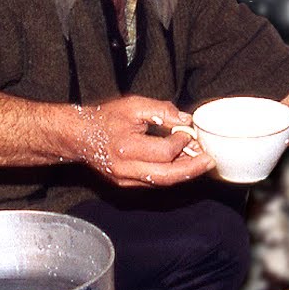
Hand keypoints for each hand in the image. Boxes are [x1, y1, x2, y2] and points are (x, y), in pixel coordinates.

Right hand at [71, 96, 214, 186]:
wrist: (78, 136)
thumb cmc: (105, 118)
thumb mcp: (133, 105)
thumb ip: (161, 111)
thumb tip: (185, 119)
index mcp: (126, 147)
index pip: (164, 152)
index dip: (181, 143)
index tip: (187, 132)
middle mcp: (125, 169)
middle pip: (167, 176)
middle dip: (192, 169)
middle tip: (210, 161)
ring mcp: (125, 180)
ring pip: (162, 182)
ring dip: (184, 173)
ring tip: (201, 162)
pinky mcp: (126, 184)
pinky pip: (154, 182)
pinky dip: (171, 174)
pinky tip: (183, 164)